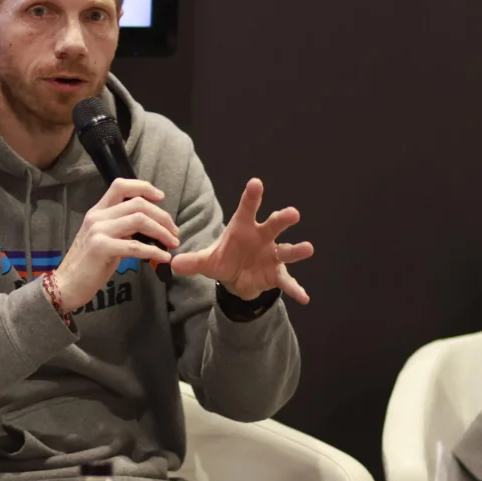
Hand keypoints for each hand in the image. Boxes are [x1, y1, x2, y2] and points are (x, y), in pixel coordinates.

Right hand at [55, 178, 181, 310]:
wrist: (66, 286)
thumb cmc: (88, 265)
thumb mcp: (104, 240)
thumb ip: (122, 229)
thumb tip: (149, 228)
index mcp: (98, 211)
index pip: (121, 186)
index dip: (143, 187)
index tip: (161, 197)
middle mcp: (97, 216)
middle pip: (137, 204)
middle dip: (162, 216)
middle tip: (174, 231)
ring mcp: (98, 231)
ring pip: (139, 220)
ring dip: (162, 232)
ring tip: (172, 243)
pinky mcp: (101, 248)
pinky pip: (135, 246)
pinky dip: (154, 251)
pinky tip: (163, 257)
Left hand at [169, 178, 313, 303]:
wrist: (237, 279)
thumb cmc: (225, 259)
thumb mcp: (207, 261)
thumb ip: (193, 261)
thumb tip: (173, 264)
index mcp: (243, 227)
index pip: (247, 208)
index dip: (251, 196)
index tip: (256, 183)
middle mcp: (262, 237)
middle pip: (273, 225)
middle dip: (282, 219)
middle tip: (292, 213)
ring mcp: (272, 255)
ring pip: (286, 251)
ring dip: (296, 250)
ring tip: (308, 248)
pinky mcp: (277, 274)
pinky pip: (287, 282)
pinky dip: (295, 289)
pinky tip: (304, 297)